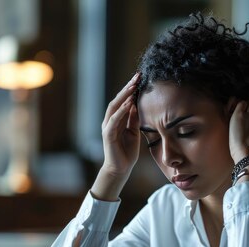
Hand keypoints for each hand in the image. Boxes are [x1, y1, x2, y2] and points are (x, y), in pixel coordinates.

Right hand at [90, 73, 140, 200]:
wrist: (121, 169)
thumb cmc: (127, 151)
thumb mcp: (134, 131)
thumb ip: (134, 119)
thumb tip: (137, 104)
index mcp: (117, 119)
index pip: (123, 100)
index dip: (130, 89)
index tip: (141, 79)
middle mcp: (110, 120)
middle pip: (118, 100)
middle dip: (127, 88)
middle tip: (137, 76)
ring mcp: (107, 127)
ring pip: (114, 107)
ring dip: (124, 95)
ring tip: (133, 86)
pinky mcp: (108, 135)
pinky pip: (114, 120)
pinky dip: (121, 111)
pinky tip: (128, 103)